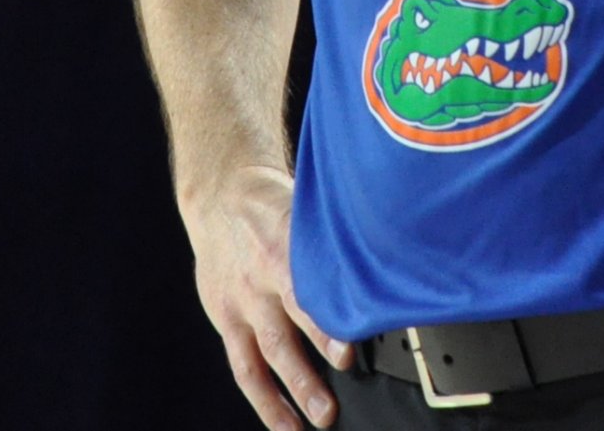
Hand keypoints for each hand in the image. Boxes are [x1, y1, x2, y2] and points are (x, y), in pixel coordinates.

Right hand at [184, 162, 351, 429]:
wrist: (219, 195)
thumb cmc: (273, 206)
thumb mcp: (304, 210)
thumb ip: (333, 243)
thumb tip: (385, 268)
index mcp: (284, 241)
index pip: (311, 277)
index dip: (332, 307)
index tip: (357, 329)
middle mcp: (261, 274)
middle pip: (292, 315)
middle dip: (320, 347)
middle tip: (347, 370)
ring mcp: (241, 301)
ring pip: (268, 351)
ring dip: (295, 388)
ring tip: (320, 418)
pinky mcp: (226, 319)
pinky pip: (244, 367)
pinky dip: (265, 400)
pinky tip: (284, 425)